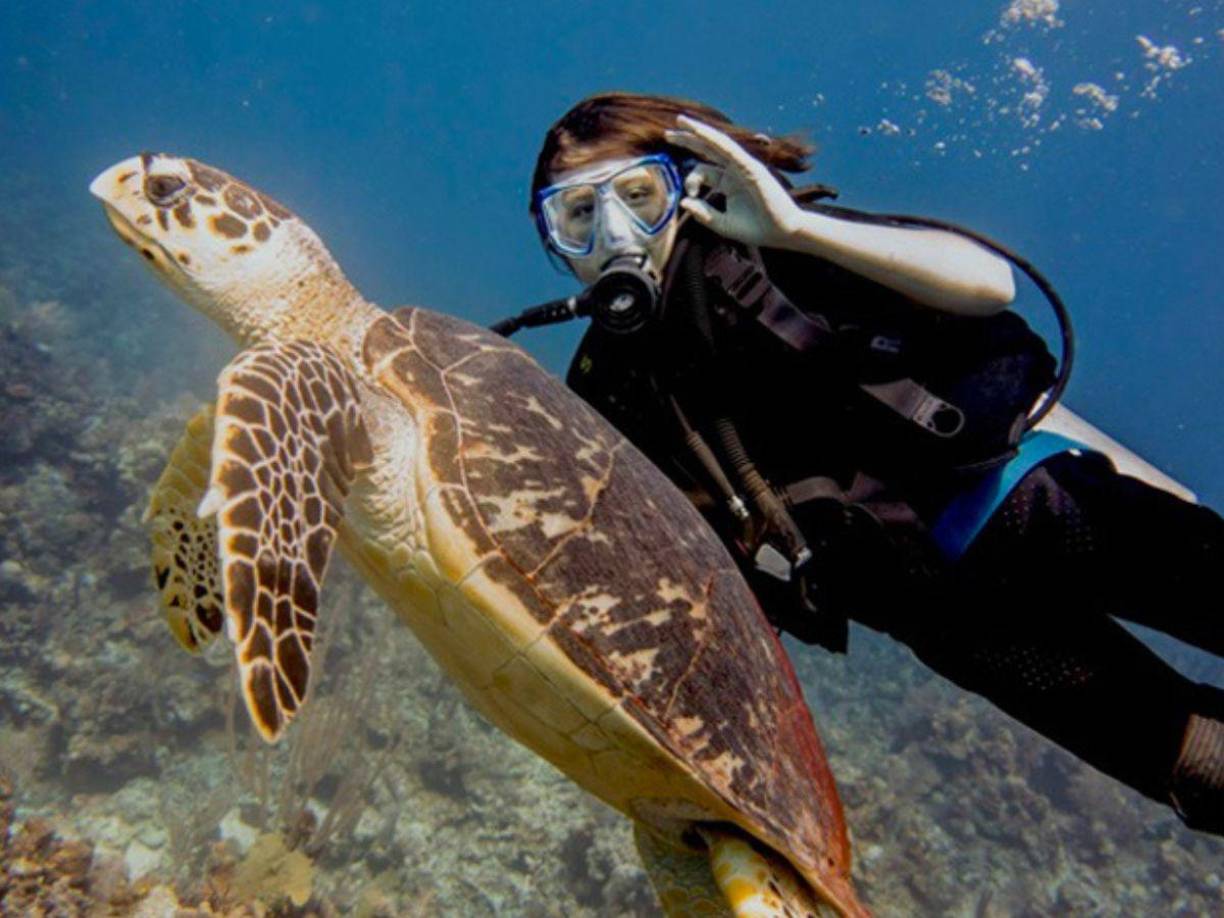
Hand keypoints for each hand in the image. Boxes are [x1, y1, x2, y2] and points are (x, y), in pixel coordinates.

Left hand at [664, 115, 803, 249]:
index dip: (690, 180)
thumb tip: (683, 202)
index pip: (702, 171)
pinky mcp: (751, 167)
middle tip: (667, 134)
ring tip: (680, 121)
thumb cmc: (757, 229)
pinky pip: (730, 150)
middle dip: (687, 140)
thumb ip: (704, 214)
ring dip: (698, 131)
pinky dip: (715, 140)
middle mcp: (734, 170)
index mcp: (728, 181)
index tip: (688, 195)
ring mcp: (743, 166)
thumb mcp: (723, 224)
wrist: (782, 233)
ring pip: (717, 144)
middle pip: (707, 149)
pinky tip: (700, 132)